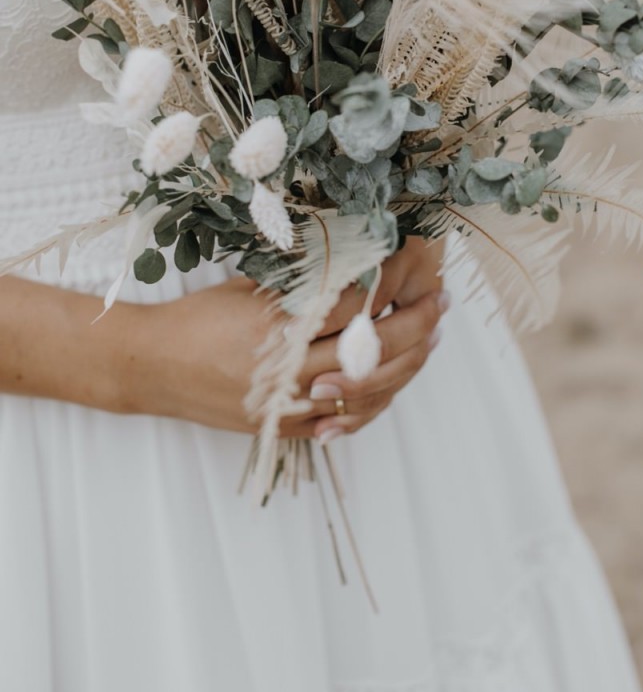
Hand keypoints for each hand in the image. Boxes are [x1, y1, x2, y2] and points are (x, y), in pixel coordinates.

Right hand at [121, 237, 446, 436]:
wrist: (154, 367)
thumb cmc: (200, 318)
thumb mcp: (251, 290)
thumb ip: (304, 288)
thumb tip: (359, 270)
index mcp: (280, 326)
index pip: (353, 304)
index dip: (391, 281)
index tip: (414, 263)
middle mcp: (289, 369)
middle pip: (373, 350)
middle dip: (415, 325)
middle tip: (439, 304)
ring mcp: (289, 405)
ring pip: (368, 391)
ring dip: (407, 364)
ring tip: (429, 339)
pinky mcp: (286, 428)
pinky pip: (345, 421)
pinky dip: (375, 400)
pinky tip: (395, 378)